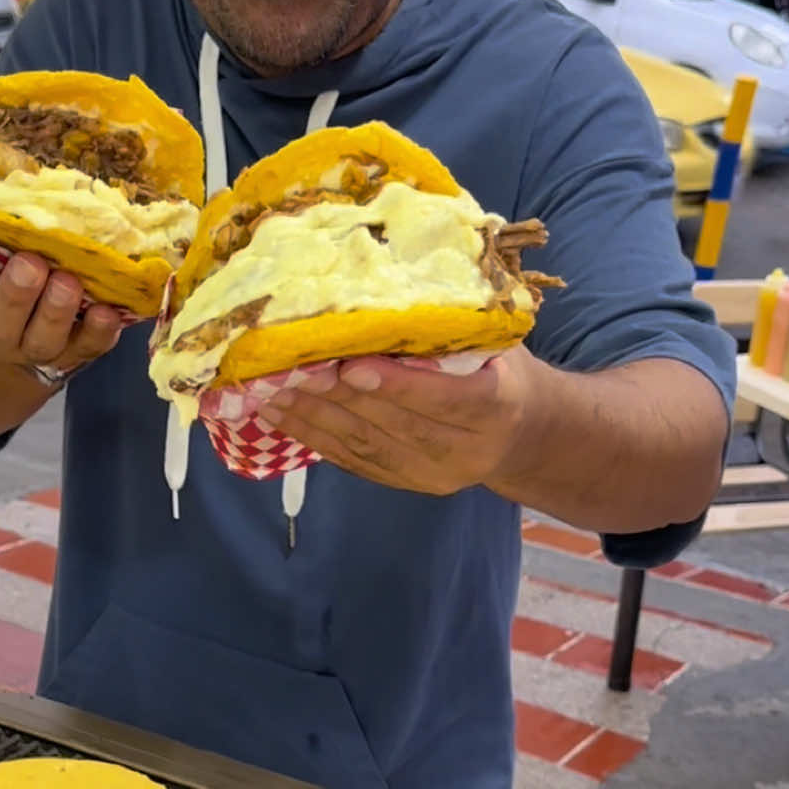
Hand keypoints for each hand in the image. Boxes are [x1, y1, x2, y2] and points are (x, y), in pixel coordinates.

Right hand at [0, 229, 123, 384]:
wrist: (15, 332)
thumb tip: (3, 181)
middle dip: (15, 294)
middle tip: (29, 264)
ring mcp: (35, 346)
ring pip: (41, 341)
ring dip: (55, 311)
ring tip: (68, 281)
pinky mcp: (75, 351)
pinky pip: (87, 347)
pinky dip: (98, 331)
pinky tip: (107, 310)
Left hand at [254, 347, 544, 494]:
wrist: (522, 434)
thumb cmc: (500, 368)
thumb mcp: (493, 344)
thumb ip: (448, 336)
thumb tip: (381, 304)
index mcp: (495, 407)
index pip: (441, 399)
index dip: (394, 384)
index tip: (349, 366)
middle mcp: (463, 451)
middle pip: (391, 424)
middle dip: (334, 396)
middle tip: (286, 368)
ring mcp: (430, 475)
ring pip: (362, 444)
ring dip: (309, 416)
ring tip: (266, 390)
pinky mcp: (402, 483)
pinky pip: (350, 460)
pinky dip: (309, 435)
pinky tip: (275, 414)